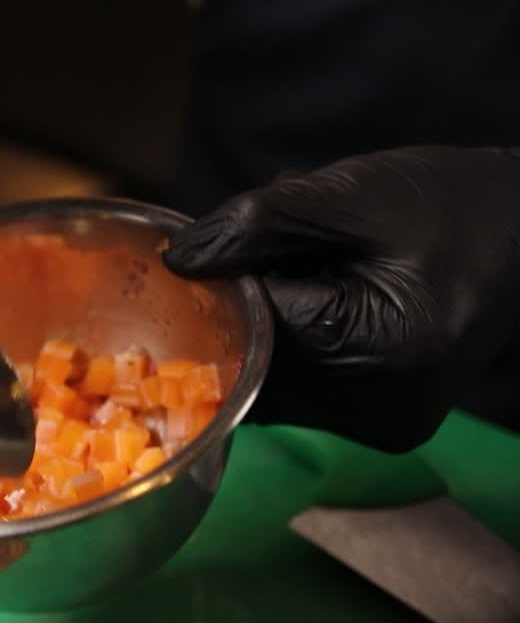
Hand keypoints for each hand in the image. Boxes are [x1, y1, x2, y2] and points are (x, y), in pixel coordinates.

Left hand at [163, 146, 519, 451]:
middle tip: (292, 250)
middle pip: (258, 367)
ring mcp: (381, 426)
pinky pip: (303, 388)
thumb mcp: (344, 196)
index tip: (230, 244)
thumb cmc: (448, 203)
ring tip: (323, 269)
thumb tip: (174, 262)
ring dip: (271, 328)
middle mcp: (379, 411)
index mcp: (376, 354)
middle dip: (251, 308)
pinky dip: (295, 345)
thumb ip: (253, 228)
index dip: (226, 286)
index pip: (253, 330)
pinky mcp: (382, 424)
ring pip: (273, 383)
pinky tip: (331, 298)